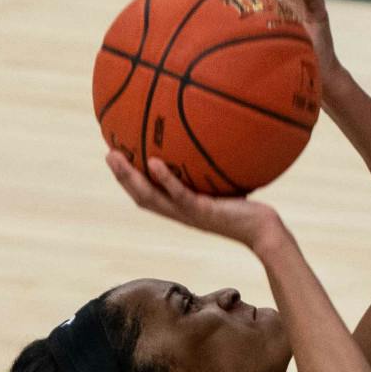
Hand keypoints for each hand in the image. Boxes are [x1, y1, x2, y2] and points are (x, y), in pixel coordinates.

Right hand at [107, 151, 284, 244]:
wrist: (263, 231)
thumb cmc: (248, 210)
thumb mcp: (226, 186)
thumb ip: (214, 169)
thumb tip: (213, 140)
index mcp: (180, 207)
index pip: (148, 194)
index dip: (130, 179)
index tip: (117, 157)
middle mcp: (180, 212)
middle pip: (141, 195)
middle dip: (121, 176)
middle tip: (107, 153)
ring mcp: (189, 213)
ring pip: (150, 197)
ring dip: (130, 178)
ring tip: (115, 156)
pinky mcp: (202, 211)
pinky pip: (179, 195)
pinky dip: (165, 179)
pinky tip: (154, 163)